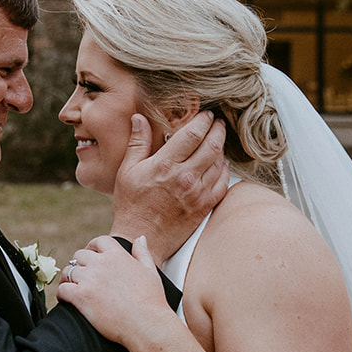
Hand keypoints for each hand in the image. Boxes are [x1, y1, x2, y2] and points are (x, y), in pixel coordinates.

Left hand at [56, 235, 174, 346]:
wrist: (146, 324)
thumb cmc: (151, 301)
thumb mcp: (150, 271)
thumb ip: (142, 252)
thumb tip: (140, 238)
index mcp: (118, 256)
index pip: (99, 242)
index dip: (92, 247)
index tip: (91, 256)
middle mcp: (101, 264)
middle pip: (79, 256)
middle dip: (79, 264)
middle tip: (81, 276)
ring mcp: (90, 280)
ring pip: (68, 272)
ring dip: (68, 279)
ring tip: (71, 287)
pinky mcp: (81, 296)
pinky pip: (62, 289)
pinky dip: (61, 294)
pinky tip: (66, 299)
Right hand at [109, 111, 229, 264]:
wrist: (140, 237)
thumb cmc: (130, 205)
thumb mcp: (127, 171)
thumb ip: (137, 143)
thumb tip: (139, 118)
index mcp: (165, 165)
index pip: (192, 134)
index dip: (202, 120)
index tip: (206, 114)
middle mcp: (185, 177)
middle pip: (212, 145)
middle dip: (217, 130)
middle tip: (217, 123)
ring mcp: (198, 193)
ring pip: (219, 162)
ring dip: (221, 148)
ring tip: (217, 140)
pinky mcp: (205, 206)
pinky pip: (223, 183)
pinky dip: (224, 170)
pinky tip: (219, 165)